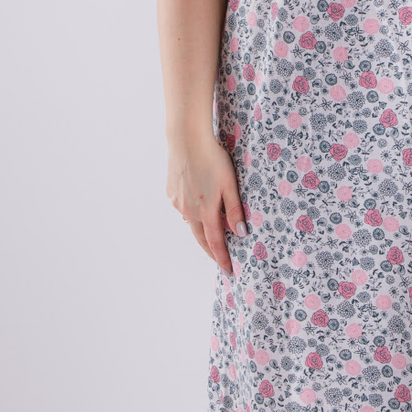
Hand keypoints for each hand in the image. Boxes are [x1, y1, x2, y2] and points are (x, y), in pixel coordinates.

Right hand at [167, 135, 246, 277]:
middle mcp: (189, 211)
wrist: (186, 139)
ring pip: (192, 223)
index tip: (229, 271)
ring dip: (202, 231)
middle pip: (201, 239)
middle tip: (221, 261)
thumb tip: (240, 233)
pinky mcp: (171, 192)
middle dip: (212, 251)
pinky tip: (199, 207)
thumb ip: (235, 210)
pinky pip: (184, 209)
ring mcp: (177, 202)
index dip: (223, 259)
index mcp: (206, 211)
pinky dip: (193, 213)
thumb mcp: (230, 184)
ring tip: (212, 235)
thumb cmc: (213, 159)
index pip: (216, 243)